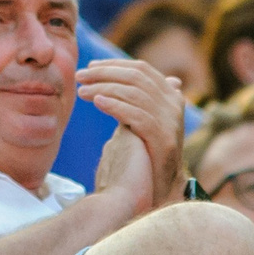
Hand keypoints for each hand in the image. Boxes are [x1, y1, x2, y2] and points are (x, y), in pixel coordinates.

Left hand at [81, 57, 185, 214]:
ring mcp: (171, 122)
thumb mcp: (141, 122)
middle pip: (136, 78)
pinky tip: (97, 102)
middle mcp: (174, 105)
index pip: (142, 69)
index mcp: (171, 96)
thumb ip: (133, 101)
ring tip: (81, 92)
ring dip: (104, 88)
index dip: (115, 65)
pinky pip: (137, 115)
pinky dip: (115, 105)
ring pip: (134, 94)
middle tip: (79, 76)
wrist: (160, 189)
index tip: (90, 66)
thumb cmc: (144, 155)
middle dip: (105, 74)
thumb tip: (114, 83)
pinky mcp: (163, 138)